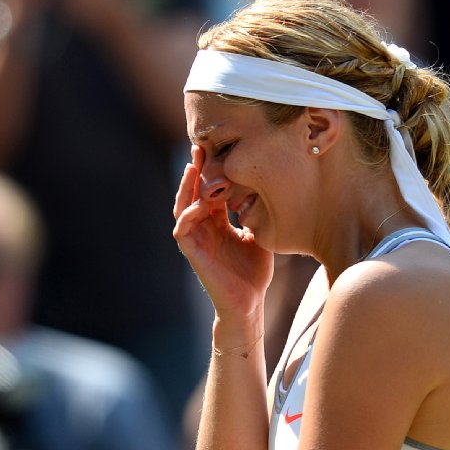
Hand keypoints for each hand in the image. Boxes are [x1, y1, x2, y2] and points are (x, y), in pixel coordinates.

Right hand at [172, 145, 273, 328]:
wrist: (248, 304)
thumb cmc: (254, 273)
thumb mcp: (259, 235)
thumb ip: (255, 213)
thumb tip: (266, 189)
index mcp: (218, 223)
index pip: (211, 190)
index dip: (212, 171)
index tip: (218, 148)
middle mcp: (203, 228)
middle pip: (194, 192)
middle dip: (196, 169)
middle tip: (200, 145)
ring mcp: (196, 240)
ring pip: (183, 206)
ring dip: (186, 187)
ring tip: (193, 166)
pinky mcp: (192, 253)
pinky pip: (182, 229)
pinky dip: (188, 214)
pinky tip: (199, 202)